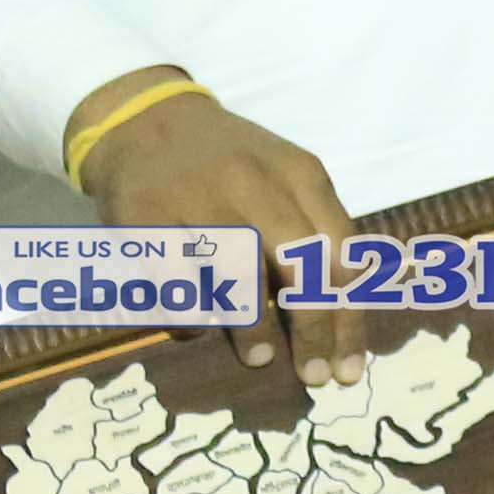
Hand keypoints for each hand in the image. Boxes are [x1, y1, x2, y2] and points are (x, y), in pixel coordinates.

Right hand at [74, 73, 368, 385]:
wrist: (144, 118)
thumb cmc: (230, 162)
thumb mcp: (286, 177)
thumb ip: (319, 230)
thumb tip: (347, 315)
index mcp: (299, 174)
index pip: (341, 252)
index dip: (349, 316)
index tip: (349, 368)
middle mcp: (253, 182)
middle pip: (299, 264)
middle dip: (314, 328)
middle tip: (315, 376)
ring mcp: (198, 198)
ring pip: (238, 275)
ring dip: (254, 328)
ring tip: (262, 359)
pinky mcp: (146, 216)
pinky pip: (175, 280)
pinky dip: (191, 314)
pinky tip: (200, 330)